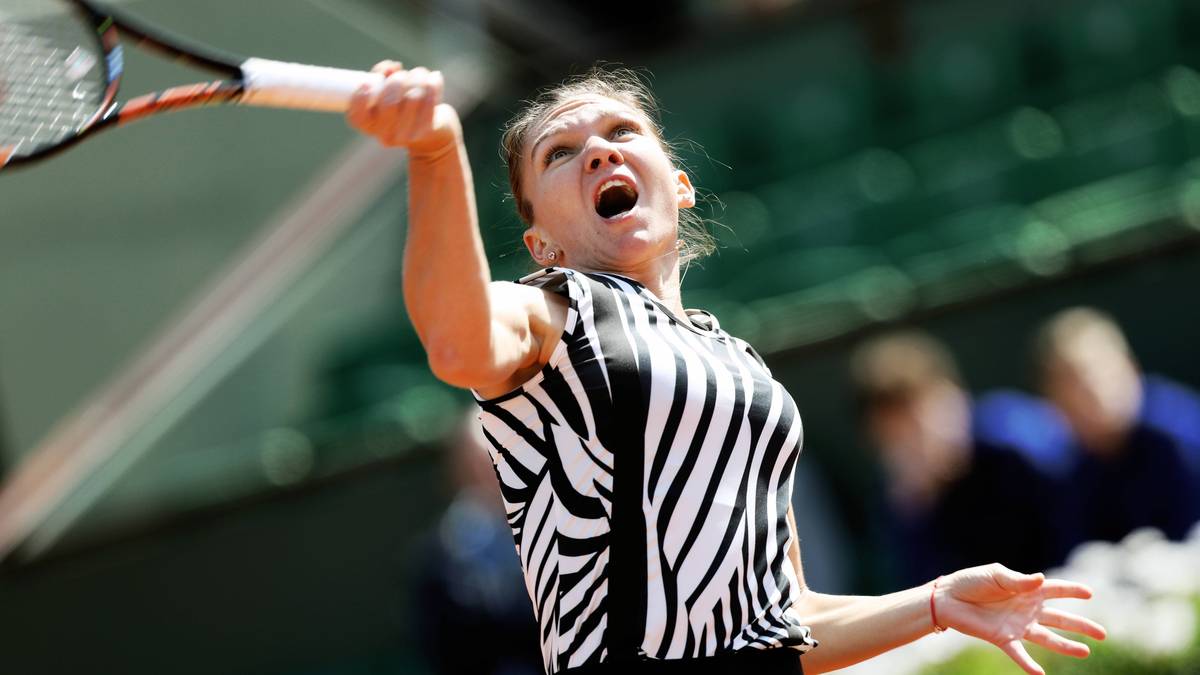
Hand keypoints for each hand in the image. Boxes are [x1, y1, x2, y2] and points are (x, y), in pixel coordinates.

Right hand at [346, 61, 460, 158]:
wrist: (430, 128)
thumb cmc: (401, 103)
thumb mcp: (385, 90)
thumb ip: (381, 75)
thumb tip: (392, 67)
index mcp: (368, 126)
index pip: (357, 117)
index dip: (360, 98)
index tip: (366, 82)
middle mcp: (385, 135)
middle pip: (389, 103)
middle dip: (397, 80)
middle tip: (401, 75)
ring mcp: (407, 135)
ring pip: (413, 96)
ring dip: (417, 77)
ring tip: (419, 74)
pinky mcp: (427, 129)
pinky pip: (430, 99)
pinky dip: (433, 83)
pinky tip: (433, 78)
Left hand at [936, 563, 1106, 674]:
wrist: (947, 598)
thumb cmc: (971, 582)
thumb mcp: (996, 575)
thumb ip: (1019, 581)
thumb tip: (1041, 580)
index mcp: (1026, 590)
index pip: (1055, 589)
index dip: (1072, 590)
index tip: (1090, 593)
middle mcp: (1027, 609)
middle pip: (1059, 618)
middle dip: (1081, 626)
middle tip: (1102, 634)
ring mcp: (1017, 625)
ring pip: (1047, 638)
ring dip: (1065, 646)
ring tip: (1085, 653)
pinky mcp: (1003, 638)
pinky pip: (1020, 654)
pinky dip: (1029, 665)